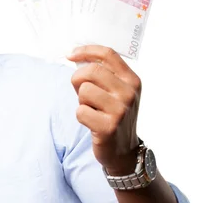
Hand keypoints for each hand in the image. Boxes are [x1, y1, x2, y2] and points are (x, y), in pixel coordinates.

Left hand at [66, 45, 141, 173]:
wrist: (124, 151)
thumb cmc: (114, 117)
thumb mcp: (117, 93)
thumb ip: (104, 75)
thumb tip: (77, 58)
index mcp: (132, 80)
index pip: (108, 55)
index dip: (86, 51)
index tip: (70, 55)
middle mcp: (128, 93)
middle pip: (91, 71)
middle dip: (78, 79)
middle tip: (80, 92)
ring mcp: (120, 110)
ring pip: (84, 91)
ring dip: (81, 101)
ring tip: (92, 110)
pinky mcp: (108, 127)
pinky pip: (80, 111)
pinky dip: (82, 116)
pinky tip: (92, 123)